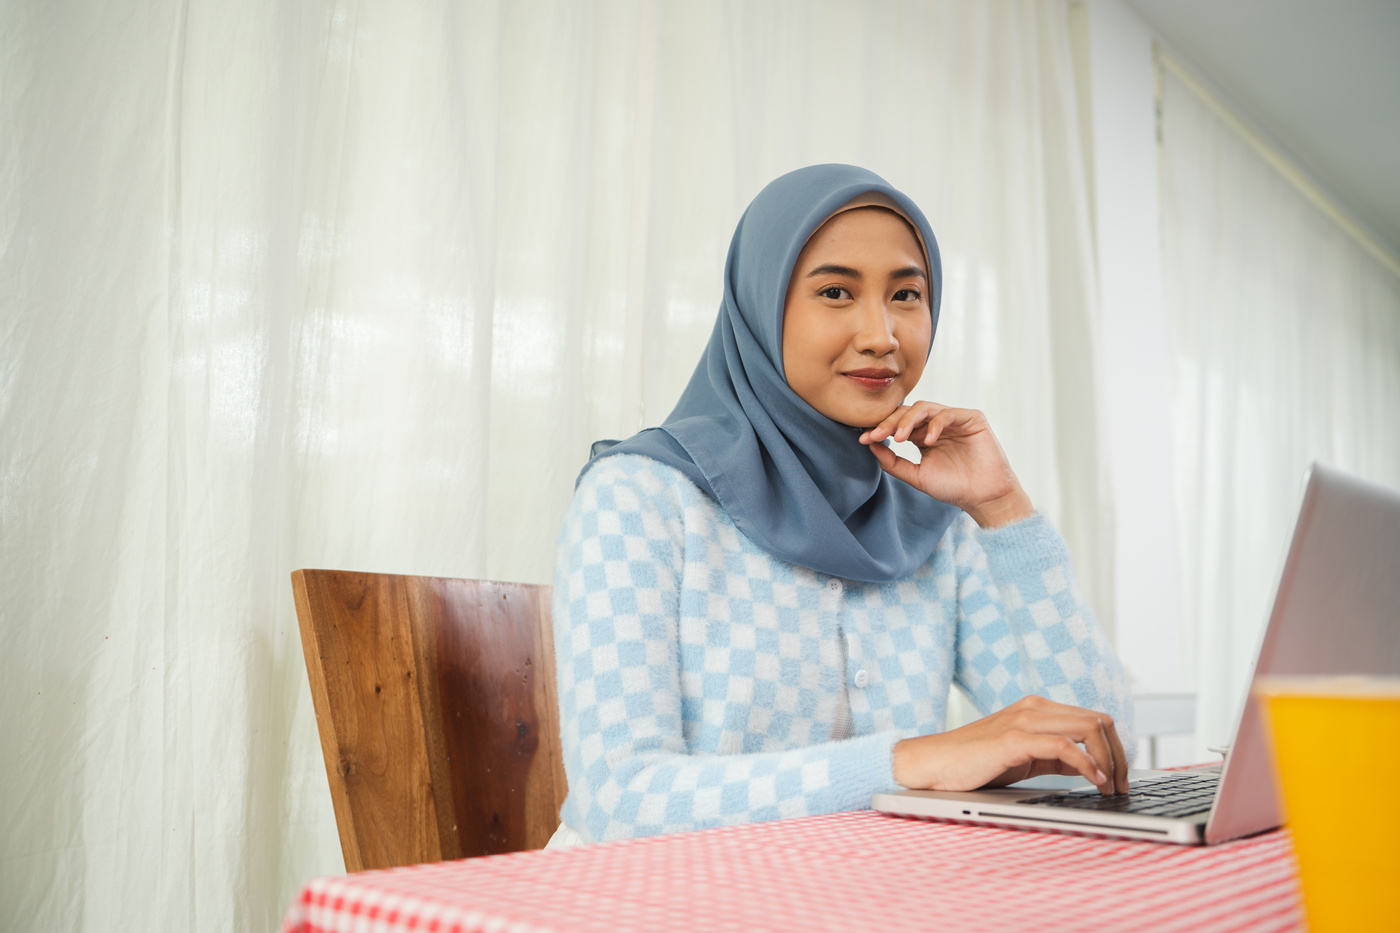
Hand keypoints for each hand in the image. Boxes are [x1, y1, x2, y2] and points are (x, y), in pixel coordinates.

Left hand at [859, 402, 1031, 527]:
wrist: (983, 497)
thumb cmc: (953, 487)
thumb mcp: (916, 476)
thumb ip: (893, 462)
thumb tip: (870, 445)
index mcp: (922, 436)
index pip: (897, 424)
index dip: (880, 429)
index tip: (864, 440)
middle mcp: (936, 424)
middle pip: (907, 412)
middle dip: (889, 422)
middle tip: (876, 435)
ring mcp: (953, 419)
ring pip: (924, 408)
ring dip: (908, 421)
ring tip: (899, 438)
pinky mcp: (971, 418)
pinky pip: (948, 414)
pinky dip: (935, 425)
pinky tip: (928, 441)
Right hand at [891, 695, 1129, 795]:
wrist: (931, 765)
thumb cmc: (973, 764)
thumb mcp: (1024, 758)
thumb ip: (1056, 756)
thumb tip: (1092, 767)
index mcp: (1037, 709)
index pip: (1094, 718)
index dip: (1116, 748)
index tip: (1121, 778)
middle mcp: (1034, 707)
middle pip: (1099, 720)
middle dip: (1120, 755)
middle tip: (1121, 787)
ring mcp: (1023, 720)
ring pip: (1088, 727)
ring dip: (1109, 760)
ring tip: (1110, 787)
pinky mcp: (1013, 739)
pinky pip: (1065, 746)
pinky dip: (1087, 764)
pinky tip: (1094, 781)